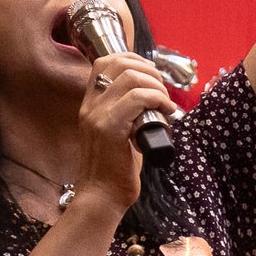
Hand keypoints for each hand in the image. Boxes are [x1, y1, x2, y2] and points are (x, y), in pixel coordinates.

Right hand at [74, 52, 173, 210]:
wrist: (101, 196)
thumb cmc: (114, 168)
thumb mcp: (116, 131)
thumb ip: (126, 111)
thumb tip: (151, 95)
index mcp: (89, 104)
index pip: (104, 61)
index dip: (132, 59)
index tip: (151, 74)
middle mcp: (90, 106)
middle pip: (119, 63)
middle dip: (149, 71)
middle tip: (162, 91)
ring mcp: (97, 116)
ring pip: (131, 77)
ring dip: (156, 86)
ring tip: (165, 103)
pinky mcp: (110, 129)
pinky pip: (137, 98)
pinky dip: (158, 99)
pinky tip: (166, 112)